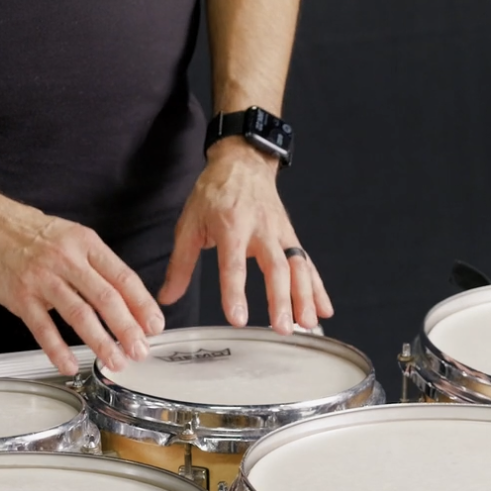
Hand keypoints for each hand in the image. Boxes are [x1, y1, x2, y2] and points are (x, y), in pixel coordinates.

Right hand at [0, 200, 165, 375]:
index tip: (155, 326)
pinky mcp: (20, 295)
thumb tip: (126, 298)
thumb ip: (96, 265)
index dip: (143, 305)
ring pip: (79, 315)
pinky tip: (69, 364)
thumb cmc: (30, 232)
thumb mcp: (72, 237)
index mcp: (86, 244)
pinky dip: (57, 350)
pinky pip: (42, 328)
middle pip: (106, 298)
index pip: (123, 277)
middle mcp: (67, 260)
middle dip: (127, 329)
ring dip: (100, 342)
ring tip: (115, 361)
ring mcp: (43, 278)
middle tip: (140, 351)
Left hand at [159, 140, 332, 331]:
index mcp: (231, 226)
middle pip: (275, 268)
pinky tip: (323, 309)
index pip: (233, 264)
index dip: (235, 292)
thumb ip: (180, 265)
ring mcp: (280, 234)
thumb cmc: (215, 193)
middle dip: (281, 299)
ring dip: (305, 297)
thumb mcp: (189, 224)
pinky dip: (317, 287)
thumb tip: (167, 298)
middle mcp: (261, 230)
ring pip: (298, 267)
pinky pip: (307, 264)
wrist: (243, 163)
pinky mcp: (291, 237)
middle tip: (281, 328)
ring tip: (306, 324)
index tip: (238, 319)